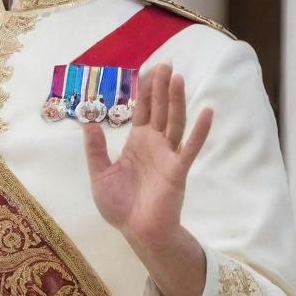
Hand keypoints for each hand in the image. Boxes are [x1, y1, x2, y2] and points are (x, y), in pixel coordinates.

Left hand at [82, 64, 211, 295]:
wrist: (137, 232)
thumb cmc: (121, 205)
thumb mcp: (99, 174)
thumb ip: (95, 148)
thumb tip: (87, 121)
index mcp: (137, 143)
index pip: (142, 110)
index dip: (145, 90)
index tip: (148, 68)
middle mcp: (155, 144)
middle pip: (159, 109)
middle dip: (162, 87)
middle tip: (166, 63)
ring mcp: (168, 155)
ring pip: (174, 122)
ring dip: (177, 100)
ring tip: (178, 77)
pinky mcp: (177, 170)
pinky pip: (189, 147)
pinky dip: (200, 130)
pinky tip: (208, 111)